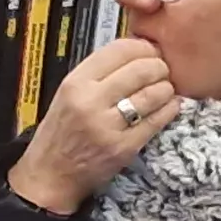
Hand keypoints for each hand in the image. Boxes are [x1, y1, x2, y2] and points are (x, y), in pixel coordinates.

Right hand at [8, 39, 182, 217]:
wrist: (50, 174)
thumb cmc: (60, 132)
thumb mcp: (67, 94)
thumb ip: (97, 74)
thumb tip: (135, 54)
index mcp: (75, 83)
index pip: (118, 50)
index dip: (142, 46)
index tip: (150, 50)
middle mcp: (90, 102)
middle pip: (140, 69)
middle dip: (159, 66)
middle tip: (162, 70)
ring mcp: (108, 126)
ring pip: (153, 94)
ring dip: (166, 88)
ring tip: (165, 89)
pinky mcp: (124, 148)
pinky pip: (157, 121)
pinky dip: (169, 109)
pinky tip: (170, 105)